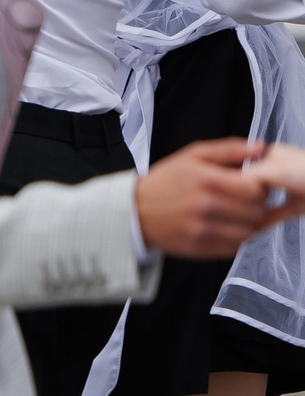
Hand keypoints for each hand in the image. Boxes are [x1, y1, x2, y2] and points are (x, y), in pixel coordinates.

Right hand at [134, 138, 289, 257]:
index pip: (256, 190)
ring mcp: (201, 229)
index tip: (251, 186)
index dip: (260, 188)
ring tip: (233, 215)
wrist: (133, 210)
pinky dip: (235, 238)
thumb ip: (229, 149)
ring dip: (247, 224)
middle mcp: (204, 206)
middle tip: (243, 201)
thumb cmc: (164, 182)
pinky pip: (235, 247)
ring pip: (249, 231)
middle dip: (255, 206)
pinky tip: (223, 227)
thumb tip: (261, 148)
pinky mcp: (199, 248)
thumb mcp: (192, 156)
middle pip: (256, 212)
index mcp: (205, 180)